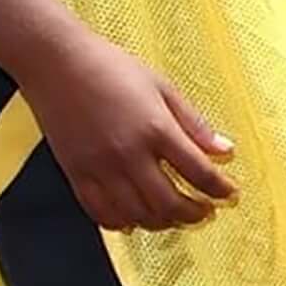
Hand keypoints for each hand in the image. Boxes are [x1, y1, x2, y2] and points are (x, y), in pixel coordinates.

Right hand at [22, 33, 236, 230]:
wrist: (57, 62)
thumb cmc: (109, 67)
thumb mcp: (163, 87)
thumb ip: (194, 123)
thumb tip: (224, 149)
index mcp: (156, 129)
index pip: (199, 173)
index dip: (220, 189)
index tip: (229, 194)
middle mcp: (129, 154)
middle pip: (169, 203)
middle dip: (194, 213)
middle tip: (204, 211)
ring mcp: (100, 167)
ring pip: (137, 214)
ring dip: (162, 222)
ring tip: (173, 215)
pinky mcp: (76, 173)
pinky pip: (100, 213)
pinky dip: (121, 223)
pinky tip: (134, 219)